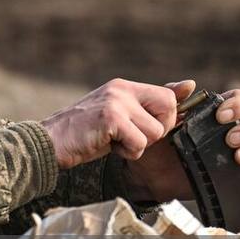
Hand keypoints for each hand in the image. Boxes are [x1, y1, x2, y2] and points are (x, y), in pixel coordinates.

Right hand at [43, 78, 180, 169]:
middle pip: (169, 108)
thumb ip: (148, 105)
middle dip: (157, 130)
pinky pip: (140, 143)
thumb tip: (190, 85)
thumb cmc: (83, 134)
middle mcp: (121, 89)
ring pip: (155, 131)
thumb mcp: (117, 115)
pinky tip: (109, 147)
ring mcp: (116, 102)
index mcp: (123, 86)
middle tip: (131, 137)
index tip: (145, 129)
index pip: (168, 95)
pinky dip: (128, 153)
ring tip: (115, 143)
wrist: (49, 142)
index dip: (165, 118)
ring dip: (139, 146)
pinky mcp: (111, 118)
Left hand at [121, 80, 239, 201]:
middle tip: (230, 139)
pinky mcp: (237, 174)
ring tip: (238, 157)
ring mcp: (238, 151)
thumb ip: (172, 98)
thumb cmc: (157, 140)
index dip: (238, 104)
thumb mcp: (160, 118)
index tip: (220, 116)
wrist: (149, 174)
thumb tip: (190, 84)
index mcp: (218, 112)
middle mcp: (234, 129)